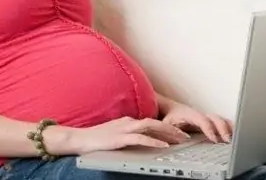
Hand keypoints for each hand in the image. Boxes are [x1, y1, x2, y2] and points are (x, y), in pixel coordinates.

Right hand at [69, 116, 191, 153]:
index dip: (167, 126)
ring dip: (168, 132)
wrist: (79, 139)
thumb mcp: (115, 134)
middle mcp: (129, 122)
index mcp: (128, 121)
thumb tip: (139, 139)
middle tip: (186, 135)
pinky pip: (140, 138)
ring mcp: (125, 129)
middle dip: (173, 128)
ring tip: (180, 138)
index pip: (152, 121)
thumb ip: (127, 135)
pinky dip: (153, 141)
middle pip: (156, 122)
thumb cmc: (95, 139)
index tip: (179, 132)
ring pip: (152, 126)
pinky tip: (163, 145)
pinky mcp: (120, 138)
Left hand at [161, 102, 232, 143]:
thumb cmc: (169, 118)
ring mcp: (207, 118)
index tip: (214, 138)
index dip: (209, 128)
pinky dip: (230, 128)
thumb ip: (172, 131)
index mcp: (190, 114)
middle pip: (215, 118)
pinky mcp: (210, 123)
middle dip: (222, 128)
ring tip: (237, 138)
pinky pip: (223, 124)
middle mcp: (200, 115)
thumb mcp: (167, 124)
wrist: (172, 111)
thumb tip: (182, 138)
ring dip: (229, 128)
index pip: (202, 119)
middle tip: (227, 140)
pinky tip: (237, 135)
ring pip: (221, 120)